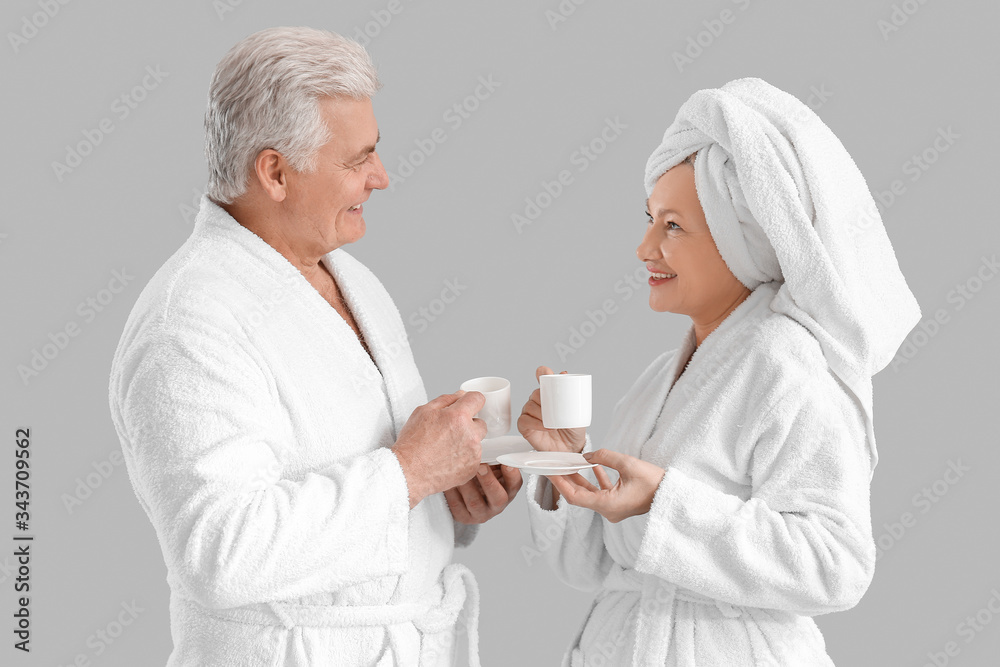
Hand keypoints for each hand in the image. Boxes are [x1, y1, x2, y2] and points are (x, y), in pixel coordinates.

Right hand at [392, 390, 487, 507]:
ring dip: (467, 442)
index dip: (471, 400)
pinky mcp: (472, 468)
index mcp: (458, 417)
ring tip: (446, 448)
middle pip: (481, 423)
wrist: (408, 472)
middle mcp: (470, 435)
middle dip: (469, 425)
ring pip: (477, 442)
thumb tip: (460, 395)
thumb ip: (445, 400)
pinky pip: (474, 458)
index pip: (478, 398)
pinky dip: (465, 458)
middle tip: (450, 432)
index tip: (467, 406)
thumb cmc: (412, 444)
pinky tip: (448, 459)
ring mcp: (473, 453)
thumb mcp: (423, 412)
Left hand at [444, 464, 522, 523]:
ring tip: (460, 471)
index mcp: (508, 490)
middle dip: (489, 481)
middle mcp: (497, 504)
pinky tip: (449, 480)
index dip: (511, 475)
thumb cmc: (481, 474)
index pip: (515, 484)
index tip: (506, 463)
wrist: (465, 491)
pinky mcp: (464, 517)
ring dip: (467, 485)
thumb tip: (491, 439)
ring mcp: (481, 513)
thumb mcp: (491, 465)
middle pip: (498, 497)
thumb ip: (494, 457)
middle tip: (481, 466)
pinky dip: (452, 492)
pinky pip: (457, 506)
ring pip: (475, 502)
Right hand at [517, 366, 586, 452]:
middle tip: (554, 409)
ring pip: (529, 406)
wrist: (571, 448)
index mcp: (550, 395)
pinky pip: (524, 420)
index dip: (542, 373)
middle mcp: (538, 402)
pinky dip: (535, 423)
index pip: (543, 378)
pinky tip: (545, 427)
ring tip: (552, 422)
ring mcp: (530, 413)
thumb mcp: (577, 410)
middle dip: (543, 399)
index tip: (544, 372)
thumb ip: (571, 394)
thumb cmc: (572, 429)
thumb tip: (564, 373)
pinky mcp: (525, 426)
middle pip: (535, 393)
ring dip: (540, 413)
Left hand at [547, 449, 665, 522]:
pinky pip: (602, 492)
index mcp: (607, 505)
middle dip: (567, 479)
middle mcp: (607, 510)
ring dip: (580, 479)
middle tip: (555, 466)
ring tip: (569, 463)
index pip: (575, 496)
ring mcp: (613, 508)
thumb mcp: (629, 464)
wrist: (673, 496)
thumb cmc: (655, 482)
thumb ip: (606, 457)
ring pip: (590, 493)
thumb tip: (588, 454)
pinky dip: (596, 480)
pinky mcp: (619, 503)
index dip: (560, 484)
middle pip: (580, 495)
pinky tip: (593, 466)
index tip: (550, 472)